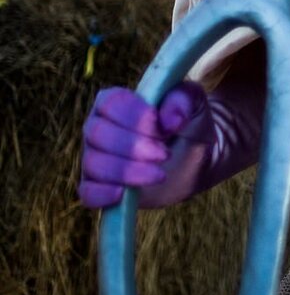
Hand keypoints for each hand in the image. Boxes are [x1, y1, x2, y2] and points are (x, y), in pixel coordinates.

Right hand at [79, 71, 263, 209]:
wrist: (196, 157)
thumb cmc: (188, 122)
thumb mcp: (194, 102)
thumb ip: (183, 99)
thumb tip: (170, 120)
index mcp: (116, 101)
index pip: (110, 103)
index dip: (133, 117)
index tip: (161, 128)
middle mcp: (99, 127)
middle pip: (98, 134)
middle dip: (132, 146)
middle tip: (164, 154)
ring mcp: (96, 158)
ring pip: (93, 163)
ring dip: (126, 171)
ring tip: (160, 175)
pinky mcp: (101, 186)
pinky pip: (88, 192)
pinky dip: (101, 194)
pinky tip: (123, 194)